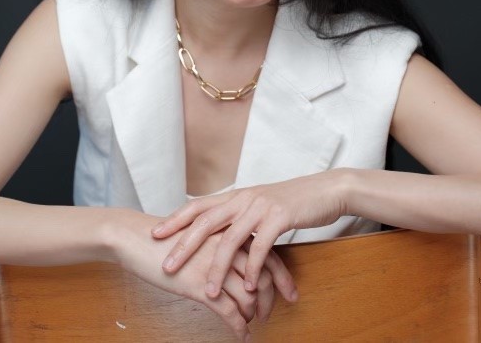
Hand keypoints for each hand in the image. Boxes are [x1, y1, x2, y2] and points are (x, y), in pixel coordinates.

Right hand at [115, 209, 294, 339]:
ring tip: (253, 322)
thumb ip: (221, 244)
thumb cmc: (165, 238)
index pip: (267, 254)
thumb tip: (236, 263)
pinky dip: (239, 327)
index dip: (281, 275)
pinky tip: (242, 335)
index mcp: (230, 233)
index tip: (290, 292)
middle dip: (274, 297)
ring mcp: (215, 266)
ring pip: (248, 295)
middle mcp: (228, 248)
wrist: (137, 238)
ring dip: (255, 313)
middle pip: (263, 274)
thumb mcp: (200, 235)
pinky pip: (229, 311)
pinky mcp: (201, 285)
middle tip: (276, 311)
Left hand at [152, 170, 347, 299]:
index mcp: (236, 196)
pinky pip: (261, 246)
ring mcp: (261, 207)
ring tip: (209, 292)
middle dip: (185, 246)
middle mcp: (244, 198)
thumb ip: (238, 215)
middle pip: (206, 222)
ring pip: (231, 240)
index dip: (175, 219)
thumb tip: (218, 231)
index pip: (198, 206)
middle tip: (167, 266)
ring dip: (218, 268)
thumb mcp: (259, 205)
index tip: (154, 234)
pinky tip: (247, 285)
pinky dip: (252, 268)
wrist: (326, 190)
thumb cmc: (292, 201)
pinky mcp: (280, 217)